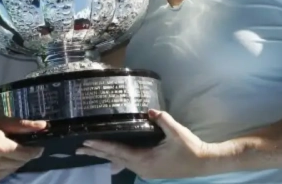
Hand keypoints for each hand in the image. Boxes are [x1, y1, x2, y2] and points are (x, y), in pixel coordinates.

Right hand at [0, 118, 46, 182]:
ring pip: (12, 170)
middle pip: (20, 162)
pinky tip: (0, 159)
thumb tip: (43, 125)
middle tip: (23, 146)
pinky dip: (6, 168)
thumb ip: (22, 125)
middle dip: (25, 155)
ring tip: (9, 151)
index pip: (24, 153)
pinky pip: (3, 176)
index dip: (35, 151)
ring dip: (15, 162)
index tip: (40, 147)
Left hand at [76, 109, 217, 179]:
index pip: (119, 151)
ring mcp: (145, 171)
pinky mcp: (149, 169)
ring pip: (120, 162)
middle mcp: (141, 168)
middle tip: (78, 149)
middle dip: (96, 153)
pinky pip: (128, 164)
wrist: (203, 163)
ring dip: (105, 156)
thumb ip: (162, 119)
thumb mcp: (177, 132)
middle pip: (114, 159)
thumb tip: (149, 110)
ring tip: (88, 152)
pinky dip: (117, 160)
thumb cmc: (190, 148)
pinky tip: (110, 161)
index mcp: (145, 160)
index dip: (102, 146)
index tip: (87, 142)